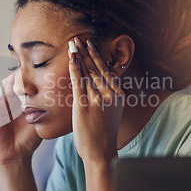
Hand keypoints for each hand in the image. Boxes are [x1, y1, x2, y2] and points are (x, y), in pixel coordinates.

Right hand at [0, 60, 42, 164]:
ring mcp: (2, 101)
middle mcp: (14, 98)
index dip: (38, 71)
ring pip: (8, 82)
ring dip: (13, 71)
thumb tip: (67, 94)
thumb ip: (49, 107)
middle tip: (34, 56)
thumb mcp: (42, 119)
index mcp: (27, 100)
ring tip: (16, 55)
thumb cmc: (30, 139)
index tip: (48, 58)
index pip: (32, 81)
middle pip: (21, 79)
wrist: (15, 155)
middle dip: (27, 69)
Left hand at [68, 37, 124, 165]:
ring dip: (79, 55)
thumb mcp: (112, 112)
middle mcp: (110, 94)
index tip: (90, 44)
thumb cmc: (104, 135)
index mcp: (118, 95)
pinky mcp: (85, 105)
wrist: (102, 153)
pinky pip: (79, 82)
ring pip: (87, 72)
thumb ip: (107, 97)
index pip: (106, 70)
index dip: (97, 55)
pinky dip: (75, 67)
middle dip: (86, 51)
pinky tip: (71, 57)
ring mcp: (98, 99)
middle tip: (78, 37)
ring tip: (73, 43)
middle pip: (96, 68)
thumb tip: (99, 85)